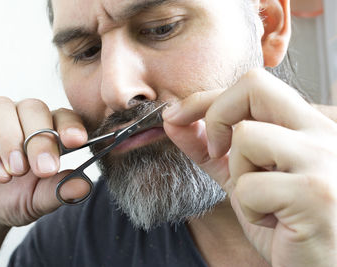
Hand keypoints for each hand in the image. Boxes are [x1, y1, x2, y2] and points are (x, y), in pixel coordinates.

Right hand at [0, 97, 89, 229]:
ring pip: (2, 109)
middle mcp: (20, 120)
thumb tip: (85, 185)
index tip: (77, 141)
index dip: (70, 125)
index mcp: (46, 129)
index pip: (62, 115)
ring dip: (12, 139)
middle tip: (45, 168)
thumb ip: (61, 190)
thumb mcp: (41, 200)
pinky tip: (1, 176)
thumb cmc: (16, 199)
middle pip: (33, 107)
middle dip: (41, 137)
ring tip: (19, 170)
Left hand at [163, 69, 336, 265]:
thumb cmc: (287, 224)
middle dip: (217, 115)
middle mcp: (323, 134)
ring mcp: (324, 160)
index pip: (253, 85)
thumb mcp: (243, 178)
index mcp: (307, 127)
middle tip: (219, 150)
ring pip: (246, 137)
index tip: (177, 115)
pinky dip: (249, 209)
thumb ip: (209, 147)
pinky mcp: (315, 193)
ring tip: (264, 199)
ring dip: (239, 175)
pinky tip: (275, 222)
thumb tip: (173, 119)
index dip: (206, 97)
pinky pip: (249, 186)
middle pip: (253, 86)